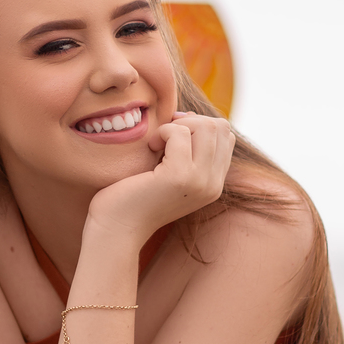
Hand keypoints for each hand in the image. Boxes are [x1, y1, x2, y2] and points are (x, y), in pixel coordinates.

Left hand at [85, 111, 235, 241]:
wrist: (117, 229)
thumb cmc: (134, 196)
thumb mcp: (170, 171)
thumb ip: (187, 149)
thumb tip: (188, 115)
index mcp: (213, 184)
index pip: (226, 136)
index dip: (199, 126)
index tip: (172, 136)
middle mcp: (213, 185)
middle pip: (220, 127)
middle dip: (189, 122)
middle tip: (163, 138)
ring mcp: (200, 181)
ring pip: (207, 126)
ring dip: (176, 126)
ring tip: (156, 145)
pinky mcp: (180, 177)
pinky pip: (179, 133)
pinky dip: (162, 131)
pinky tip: (149, 148)